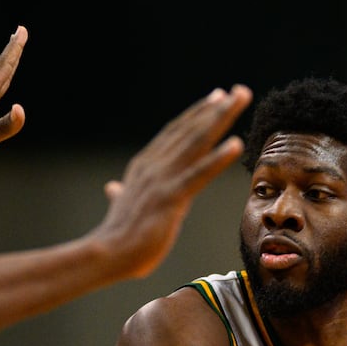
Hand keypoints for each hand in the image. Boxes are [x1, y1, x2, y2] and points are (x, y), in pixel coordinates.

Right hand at [91, 86, 251, 279]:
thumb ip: (120, 194)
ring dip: (221, 118)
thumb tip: (113, 189)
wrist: (105, 254)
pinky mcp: (170, 198)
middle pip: (190, 130)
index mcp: (144, 166)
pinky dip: (217, 158)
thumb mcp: (120, 207)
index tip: (217, 97)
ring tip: (242, 100)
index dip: (196, 114)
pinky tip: (236, 144)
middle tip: (240, 91)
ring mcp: (162, 180)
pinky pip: (198, 175)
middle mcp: (154, 165)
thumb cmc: (116, 237)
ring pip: (196, 142)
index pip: (174, 133)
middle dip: (217, 109)